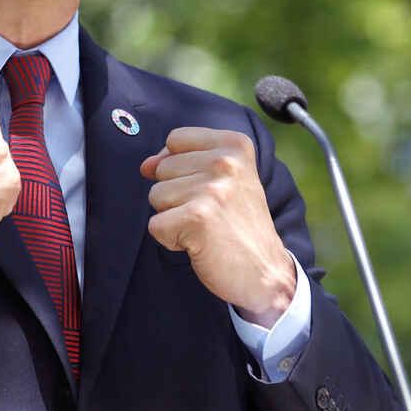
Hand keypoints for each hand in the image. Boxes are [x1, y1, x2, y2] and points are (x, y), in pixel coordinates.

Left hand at [141, 126, 297, 327]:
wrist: (265, 272)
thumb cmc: (240, 225)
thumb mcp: (224, 180)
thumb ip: (182, 161)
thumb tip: (145, 165)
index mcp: (235, 144)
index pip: (175, 139)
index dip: (179, 166)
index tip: (207, 187)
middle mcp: (225, 161)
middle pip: (162, 168)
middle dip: (177, 195)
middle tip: (211, 213)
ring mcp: (212, 189)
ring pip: (156, 195)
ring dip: (174, 217)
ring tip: (206, 227)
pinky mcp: (197, 217)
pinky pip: (155, 224)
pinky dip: (171, 239)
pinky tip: (200, 243)